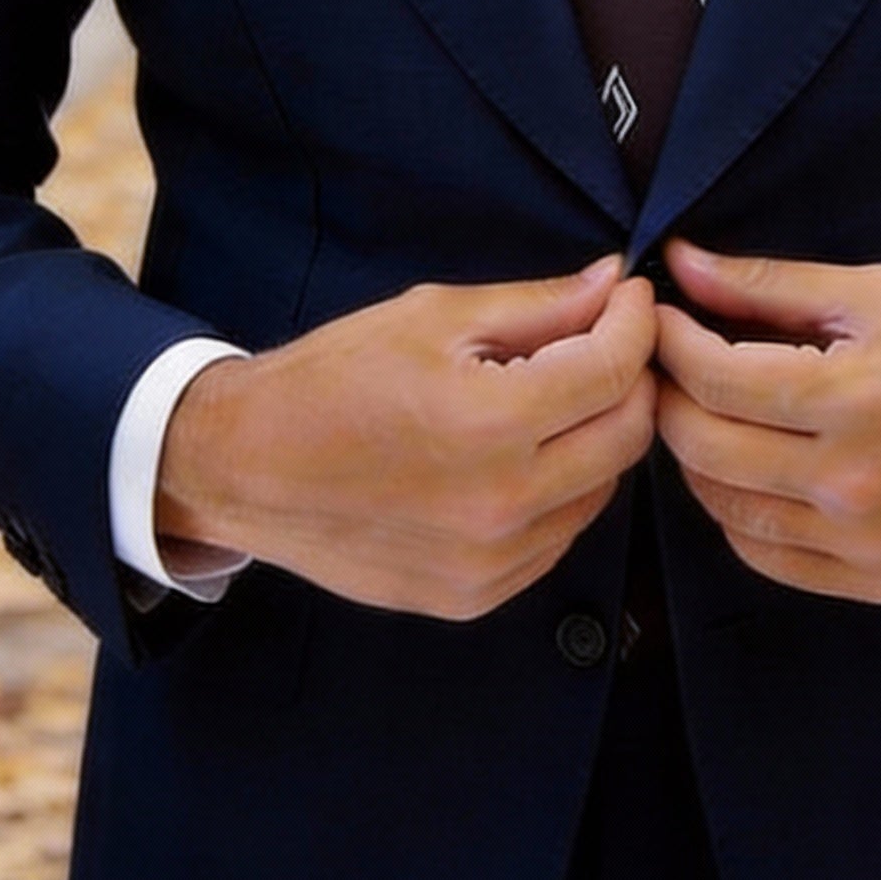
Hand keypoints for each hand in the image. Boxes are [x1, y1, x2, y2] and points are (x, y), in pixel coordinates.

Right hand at [155, 257, 657, 618]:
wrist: (244, 468)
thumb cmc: (332, 380)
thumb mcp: (433, 317)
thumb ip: (536, 305)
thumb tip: (613, 284)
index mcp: (490, 423)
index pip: (613, 371)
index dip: (635, 324)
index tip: (630, 298)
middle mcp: (501, 503)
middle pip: (627, 436)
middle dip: (631, 379)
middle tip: (606, 343)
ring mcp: (491, 561)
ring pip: (601, 491)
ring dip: (597, 437)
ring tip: (555, 398)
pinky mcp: (476, 595)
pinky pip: (558, 537)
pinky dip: (560, 492)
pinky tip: (520, 457)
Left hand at [653, 240, 880, 602]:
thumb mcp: (880, 294)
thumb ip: (771, 285)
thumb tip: (683, 264)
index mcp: (854, 397)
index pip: (713, 377)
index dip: (669, 341)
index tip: (660, 318)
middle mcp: (852, 481)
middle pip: (703, 445)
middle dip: (668, 396)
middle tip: (669, 364)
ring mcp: (862, 542)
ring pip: (723, 507)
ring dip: (696, 456)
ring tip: (707, 412)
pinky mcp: (876, 580)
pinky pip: (766, 556)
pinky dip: (737, 514)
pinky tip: (747, 472)